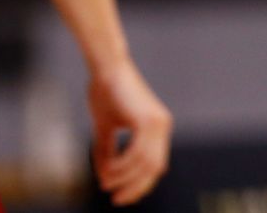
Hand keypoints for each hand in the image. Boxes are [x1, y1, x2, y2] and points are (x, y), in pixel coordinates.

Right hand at [88, 57, 172, 204]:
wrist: (106, 67)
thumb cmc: (105, 93)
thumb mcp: (104, 129)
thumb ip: (107, 153)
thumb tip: (105, 179)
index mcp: (156, 128)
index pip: (154, 166)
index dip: (140, 184)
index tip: (121, 196)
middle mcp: (162, 126)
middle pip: (154, 169)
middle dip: (135, 187)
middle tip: (116, 199)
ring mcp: (157, 123)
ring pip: (146, 164)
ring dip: (125, 178)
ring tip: (107, 183)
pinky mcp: (147, 120)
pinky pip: (138, 153)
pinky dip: (123, 166)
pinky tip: (110, 171)